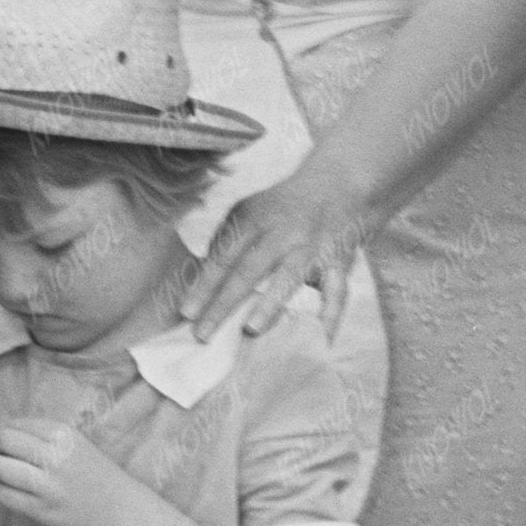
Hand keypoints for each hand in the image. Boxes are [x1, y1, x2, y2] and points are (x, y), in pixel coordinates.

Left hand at [0, 418, 135, 525]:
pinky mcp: (41, 509)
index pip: (15, 423)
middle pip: (3, 441)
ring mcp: (48, 485)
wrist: (115, 508)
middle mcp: (55, 457)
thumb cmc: (88, 470)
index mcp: (63, 434)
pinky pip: (2, 494)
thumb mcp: (71, 441)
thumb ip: (34, 432)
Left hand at [181, 154, 370, 346]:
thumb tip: (195, 285)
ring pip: (289, 277)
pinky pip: (336, 293)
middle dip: (223, 304)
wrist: (336, 184)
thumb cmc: (280, 209)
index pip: (223, 256)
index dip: (203, 284)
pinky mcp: (339, 262)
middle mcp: (282, 231)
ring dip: (270, 304)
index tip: (185, 312)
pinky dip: (330, 317)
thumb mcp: (249, 212)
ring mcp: (312, 245)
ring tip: (250, 329)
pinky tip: (319, 340)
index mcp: (253, 217)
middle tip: (202, 334)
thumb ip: (226, 243)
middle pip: (248, 270)